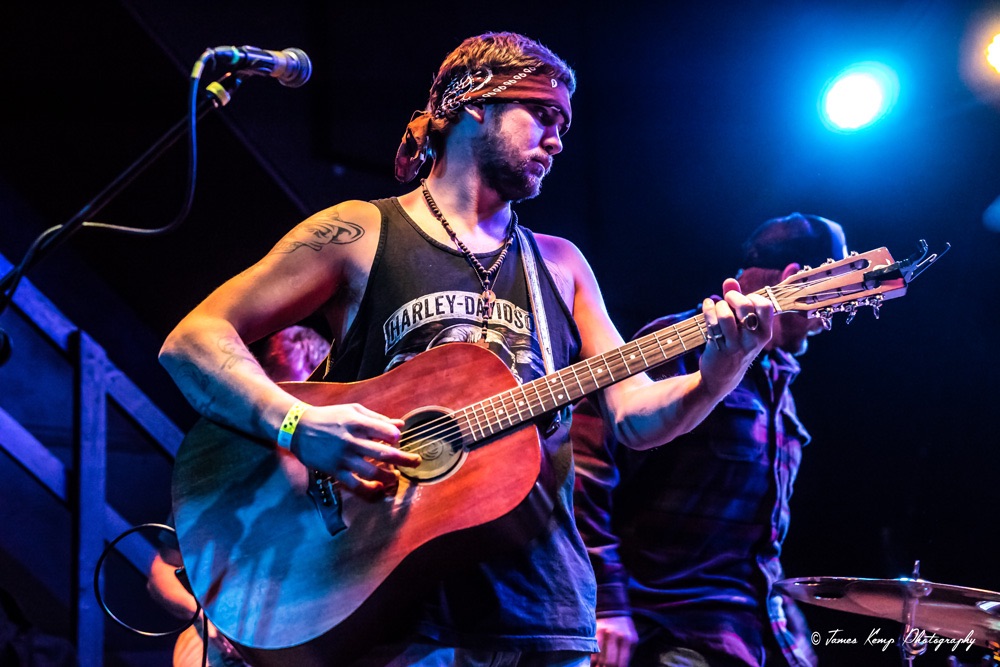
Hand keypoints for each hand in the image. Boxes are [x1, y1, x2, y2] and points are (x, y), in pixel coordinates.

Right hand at [290, 403, 420, 492]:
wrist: (298, 427)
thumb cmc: (329, 417)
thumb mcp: (353, 410)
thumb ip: (377, 418)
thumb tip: (400, 426)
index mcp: (357, 423)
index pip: (386, 432)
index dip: (397, 438)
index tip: (399, 440)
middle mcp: (352, 441)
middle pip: (384, 454)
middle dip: (405, 459)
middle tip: (416, 461)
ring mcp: (343, 457)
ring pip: (372, 471)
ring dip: (388, 476)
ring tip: (396, 477)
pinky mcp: (334, 470)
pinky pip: (354, 484)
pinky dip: (369, 488)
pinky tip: (378, 487)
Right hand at [592, 615, 636, 666]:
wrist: (612, 609)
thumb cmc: (624, 629)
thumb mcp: (632, 640)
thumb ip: (627, 656)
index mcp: (627, 640)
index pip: (621, 663)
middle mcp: (614, 636)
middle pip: (609, 662)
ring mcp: (601, 633)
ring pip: (597, 658)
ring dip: (598, 666)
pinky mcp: (592, 632)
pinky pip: (590, 651)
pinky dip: (591, 660)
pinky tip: (593, 663)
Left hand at [699, 278, 773, 397]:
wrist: (722, 377)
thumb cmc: (734, 344)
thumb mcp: (742, 326)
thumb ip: (737, 301)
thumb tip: (729, 281)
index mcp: (765, 332)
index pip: (765, 306)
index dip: (752, 296)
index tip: (744, 299)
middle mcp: (754, 340)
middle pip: (746, 306)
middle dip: (733, 296)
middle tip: (727, 299)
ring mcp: (737, 345)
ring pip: (725, 315)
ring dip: (718, 305)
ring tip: (716, 306)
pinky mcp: (719, 348)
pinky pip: (711, 323)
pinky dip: (707, 309)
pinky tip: (707, 306)